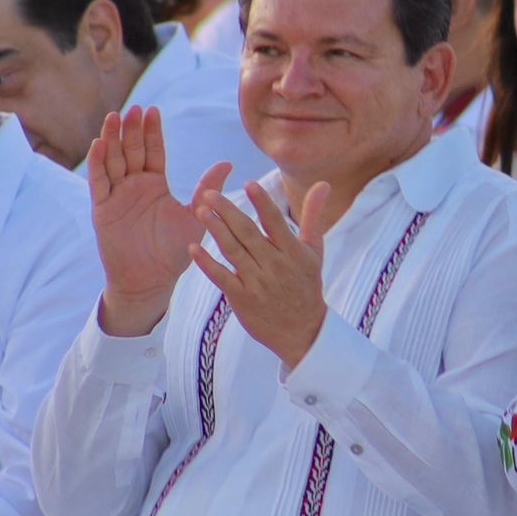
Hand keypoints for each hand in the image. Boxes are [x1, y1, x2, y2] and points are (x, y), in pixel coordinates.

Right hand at [89, 106, 231, 334]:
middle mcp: (134, 186)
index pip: (153, 151)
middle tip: (134, 109)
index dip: (152, 132)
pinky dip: (97, 163)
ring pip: (113, 161)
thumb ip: (208, 190)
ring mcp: (117, 195)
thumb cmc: (175, 251)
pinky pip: (98, 182)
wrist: (151, 280)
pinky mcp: (102, 209)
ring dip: (112, 139)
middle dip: (132, 129)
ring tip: (114, 117)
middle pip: (132, 150)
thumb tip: (228, 164)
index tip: (153, 111)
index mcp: (156, 184)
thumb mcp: (195, 217)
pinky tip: (99, 145)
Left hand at [191, 181, 332, 366]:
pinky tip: (193, 248)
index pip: (275, 223)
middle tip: (209, 194)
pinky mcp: (242, 299)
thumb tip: (322, 184)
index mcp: (293, 252)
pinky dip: (207, 263)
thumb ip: (312, 215)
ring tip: (200, 212)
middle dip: (228, 212)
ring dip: (215, 231)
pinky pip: (222, 278)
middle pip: (248, 234)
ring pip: (233, 252)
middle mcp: (275, 266)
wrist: (302, 331)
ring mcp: (258, 283)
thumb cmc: (306, 285)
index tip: (248, 184)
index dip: (262, 203)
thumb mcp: (313, 251)